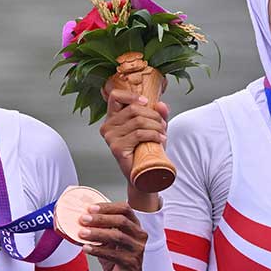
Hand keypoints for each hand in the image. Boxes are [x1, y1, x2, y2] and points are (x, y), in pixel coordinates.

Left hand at [77, 202, 147, 270]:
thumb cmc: (116, 258)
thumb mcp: (109, 240)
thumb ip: (101, 229)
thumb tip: (81, 218)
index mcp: (135, 225)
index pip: (125, 209)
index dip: (108, 207)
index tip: (90, 208)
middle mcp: (139, 235)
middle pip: (121, 221)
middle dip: (100, 219)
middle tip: (83, 219)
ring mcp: (137, 249)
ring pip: (117, 236)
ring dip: (97, 233)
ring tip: (82, 233)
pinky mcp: (131, 263)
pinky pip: (113, 254)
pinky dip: (98, 250)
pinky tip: (86, 248)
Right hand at [99, 88, 168, 210]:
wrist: (143, 174)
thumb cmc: (146, 150)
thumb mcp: (154, 127)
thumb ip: (158, 114)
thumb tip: (161, 104)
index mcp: (112, 118)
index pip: (115, 96)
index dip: (132, 96)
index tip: (147, 102)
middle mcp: (107, 126)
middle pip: (133, 109)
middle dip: (153, 115)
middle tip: (163, 125)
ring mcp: (110, 137)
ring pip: (138, 121)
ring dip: (156, 125)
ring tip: (163, 133)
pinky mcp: (116, 147)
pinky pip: (139, 134)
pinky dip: (154, 134)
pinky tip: (161, 139)